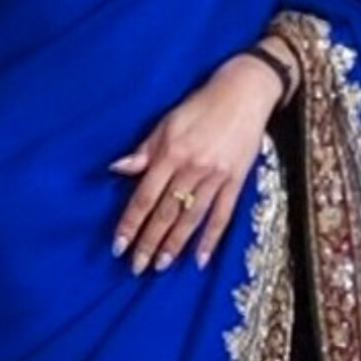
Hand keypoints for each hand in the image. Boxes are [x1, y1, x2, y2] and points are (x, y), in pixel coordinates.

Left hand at [109, 54, 282, 274]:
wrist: (244, 93)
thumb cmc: (200, 106)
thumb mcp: (167, 122)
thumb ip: (144, 150)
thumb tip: (116, 169)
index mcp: (171, 154)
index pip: (144, 197)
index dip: (130, 224)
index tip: (119, 246)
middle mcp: (192, 169)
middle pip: (166, 213)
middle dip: (149, 243)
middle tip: (137, 267)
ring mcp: (216, 177)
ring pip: (192, 219)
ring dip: (175, 245)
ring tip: (161, 267)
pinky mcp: (236, 181)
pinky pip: (222, 215)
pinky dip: (211, 239)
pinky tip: (200, 259)